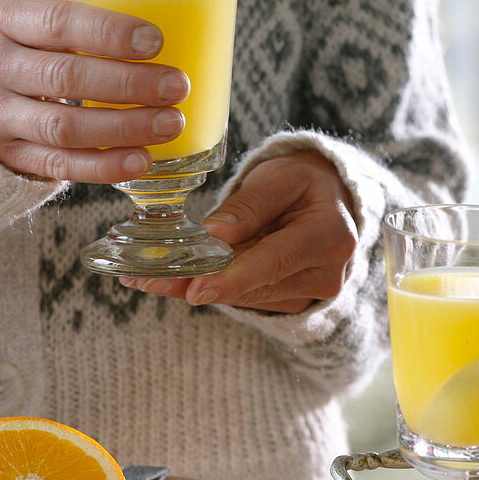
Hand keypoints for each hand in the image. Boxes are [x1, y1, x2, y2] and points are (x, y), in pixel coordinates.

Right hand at [0, 0, 189, 181]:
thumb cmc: (7, 50)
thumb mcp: (20, 22)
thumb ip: (69, 27)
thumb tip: (156, 44)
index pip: (59, 24)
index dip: (111, 34)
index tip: (156, 42)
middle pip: (67, 77)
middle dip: (130, 83)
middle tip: (176, 86)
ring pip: (66, 127)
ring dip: (125, 127)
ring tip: (169, 124)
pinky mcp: (5, 156)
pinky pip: (60, 165)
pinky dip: (105, 165)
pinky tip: (140, 159)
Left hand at [119, 150, 358, 312]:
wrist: (328, 201)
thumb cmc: (302, 183)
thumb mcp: (279, 177)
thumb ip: (249, 206)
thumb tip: (214, 236)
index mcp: (330, 236)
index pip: (274, 261)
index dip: (231, 277)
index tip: (195, 289)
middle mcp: (327, 274)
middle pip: (253, 286)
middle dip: (199, 283)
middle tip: (147, 279)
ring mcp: (311, 294)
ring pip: (245, 297)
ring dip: (198, 287)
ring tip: (149, 276)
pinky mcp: (293, 302)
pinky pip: (247, 299)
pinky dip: (214, 287)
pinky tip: (177, 279)